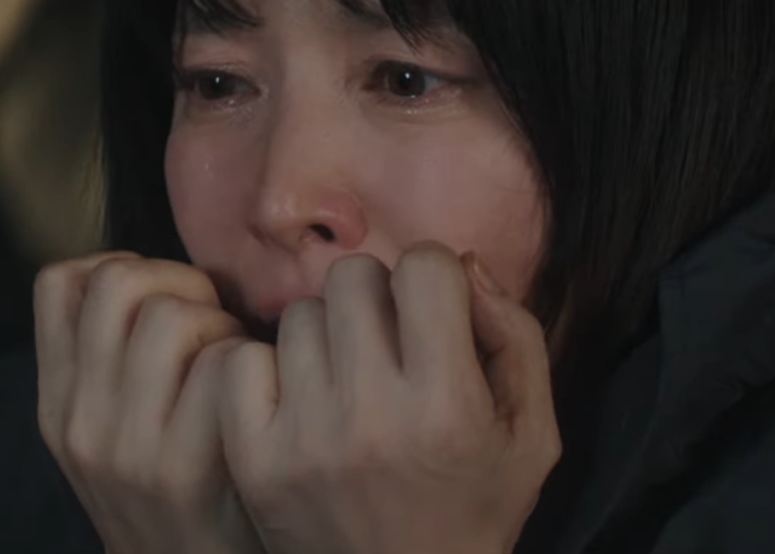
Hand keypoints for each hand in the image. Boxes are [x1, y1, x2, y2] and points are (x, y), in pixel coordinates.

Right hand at [34, 252, 265, 553]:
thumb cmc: (178, 489)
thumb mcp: (117, 427)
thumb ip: (121, 359)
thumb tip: (168, 276)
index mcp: (59, 401)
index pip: (61, 282)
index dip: (124, 265)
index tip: (164, 299)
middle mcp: (81, 420)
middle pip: (120, 281)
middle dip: (181, 282)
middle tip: (213, 321)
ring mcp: (127, 448)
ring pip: (171, 317)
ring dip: (221, 325)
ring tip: (237, 361)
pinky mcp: (182, 471)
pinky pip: (221, 367)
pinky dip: (251, 365)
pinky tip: (258, 394)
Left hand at [213, 243, 561, 553]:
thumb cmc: (475, 510)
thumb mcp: (532, 435)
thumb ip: (516, 338)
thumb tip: (465, 264)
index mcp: (448, 407)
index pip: (424, 267)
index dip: (436, 280)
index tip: (435, 314)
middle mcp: (373, 416)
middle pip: (353, 276)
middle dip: (379, 298)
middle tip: (388, 343)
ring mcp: (305, 438)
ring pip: (300, 314)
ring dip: (327, 334)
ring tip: (346, 379)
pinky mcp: (255, 459)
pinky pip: (242, 360)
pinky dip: (268, 370)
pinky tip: (297, 399)